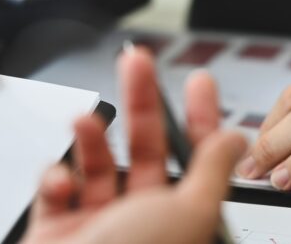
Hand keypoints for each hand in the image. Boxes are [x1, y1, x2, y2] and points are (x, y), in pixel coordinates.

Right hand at [21, 47, 246, 243]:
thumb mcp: (188, 214)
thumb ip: (213, 172)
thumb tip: (235, 138)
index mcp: (181, 219)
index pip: (197, 159)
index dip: (201, 117)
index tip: (199, 81)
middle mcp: (142, 221)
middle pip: (147, 148)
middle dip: (142, 103)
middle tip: (137, 63)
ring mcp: (99, 225)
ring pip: (99, 163)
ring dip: (92, 137)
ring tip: (86, 122)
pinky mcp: (58, 229)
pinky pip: (56, 186)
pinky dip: (54, 177)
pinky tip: (60, 183)